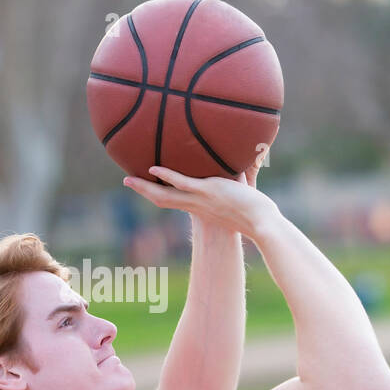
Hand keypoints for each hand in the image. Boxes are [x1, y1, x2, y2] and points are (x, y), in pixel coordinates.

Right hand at [122, 165, 278, 238]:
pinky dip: (167, 176)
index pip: (175, 201)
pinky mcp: (208, 192)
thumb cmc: (257, 215)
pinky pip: (182, 183)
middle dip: (143, 190)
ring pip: (166, 194)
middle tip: (127, 182)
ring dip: (146, 186)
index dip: (159, 193)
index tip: (149, 187)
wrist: (262, 223)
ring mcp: (200, 199)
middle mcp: (196, 206)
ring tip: (129, 179)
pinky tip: (154, 168)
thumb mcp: (241, 198)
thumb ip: (238, 182)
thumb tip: (245, 165)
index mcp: (201, 208)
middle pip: (162, 199)